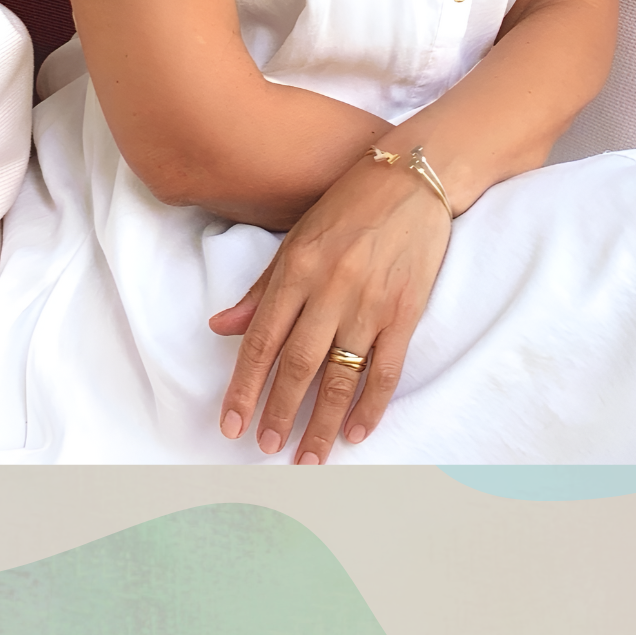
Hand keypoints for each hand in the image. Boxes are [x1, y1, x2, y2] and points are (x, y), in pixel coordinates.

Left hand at [208, 156, 450, 462]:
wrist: (414, 177)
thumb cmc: (350, 203)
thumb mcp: (298, 236)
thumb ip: (262, 288)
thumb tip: (221, 328)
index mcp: (297, 268)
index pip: (262, 340)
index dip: (244, 387)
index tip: (230, 424)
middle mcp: (331, 288)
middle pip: (299, 364)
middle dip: (279, 411)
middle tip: (266, 448)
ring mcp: (371, 302)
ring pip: (341, 375)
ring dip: (322, 421)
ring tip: (308, 457)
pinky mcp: (406, 311)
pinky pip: (387, 369)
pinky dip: (372, 405)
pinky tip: (357, 431)